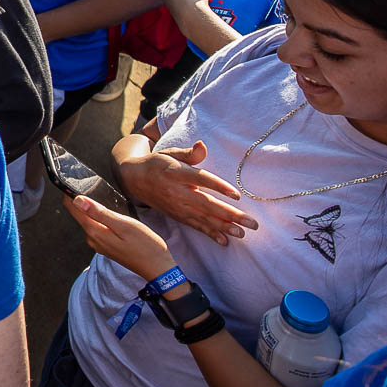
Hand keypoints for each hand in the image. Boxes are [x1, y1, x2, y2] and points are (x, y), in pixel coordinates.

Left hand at [64, 194, 178, 283]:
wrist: (159, 269)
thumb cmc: (146, 246)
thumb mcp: (124, 225)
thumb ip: (100, 213)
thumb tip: (77, 201)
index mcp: (94, 232)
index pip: (73, 209)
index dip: (69, 194)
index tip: (71, 181)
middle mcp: (93, 239)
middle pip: (80, 215)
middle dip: (80, 201)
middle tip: (85, 184)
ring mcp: (100, 245)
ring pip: (90, 222)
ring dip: (91, 210)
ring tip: (96, 195)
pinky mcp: (108, 247)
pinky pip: (98, 229)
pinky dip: (100, 219)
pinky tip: (109, 214)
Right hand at [118, 140, 257, 245]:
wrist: (134, 180)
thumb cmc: (157, 163)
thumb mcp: (170, 153)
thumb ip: (189, 153)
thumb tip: (202, 145)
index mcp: (177, 173)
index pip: (201, 179)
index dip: (218, 186)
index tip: (236, 195)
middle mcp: (178, 192)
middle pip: (207, 204)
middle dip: (230, 215)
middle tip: (252, 223)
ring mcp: (178, 206)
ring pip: (204, 218)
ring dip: (224, 227)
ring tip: (242, 233)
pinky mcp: (177, 215)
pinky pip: (196, 226)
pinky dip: (210, 234)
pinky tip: (225, 241)